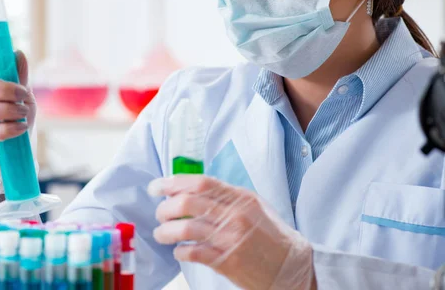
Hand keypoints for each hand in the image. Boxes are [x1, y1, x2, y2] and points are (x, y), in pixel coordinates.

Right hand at [0, 51, 36, 191]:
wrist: (16, 145)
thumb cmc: (17, 113)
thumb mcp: (23, 93)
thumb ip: (20, 76)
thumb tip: (18, 54)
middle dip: (2, 89)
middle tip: (23, 94)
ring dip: (7, 110)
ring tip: (24, 112)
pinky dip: (8, 129)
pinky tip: (21, 126)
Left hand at [149, 175, 315, 289]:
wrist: (293, 266)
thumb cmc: (272, 236)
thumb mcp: (255, 206)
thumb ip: (227, 196)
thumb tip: (193, 188)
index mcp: (241, 198)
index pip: (201, 183)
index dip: (173, 183)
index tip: (157, 187)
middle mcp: (235, 215)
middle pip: (188, 203)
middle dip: (165, 208)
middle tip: (159, 213)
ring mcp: (231, 239)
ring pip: (186, 229)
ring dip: (166, 231)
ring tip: (162, 234)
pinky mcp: (227, 262)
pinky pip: (194, 253)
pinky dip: (180, 251)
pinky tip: (179, 252)